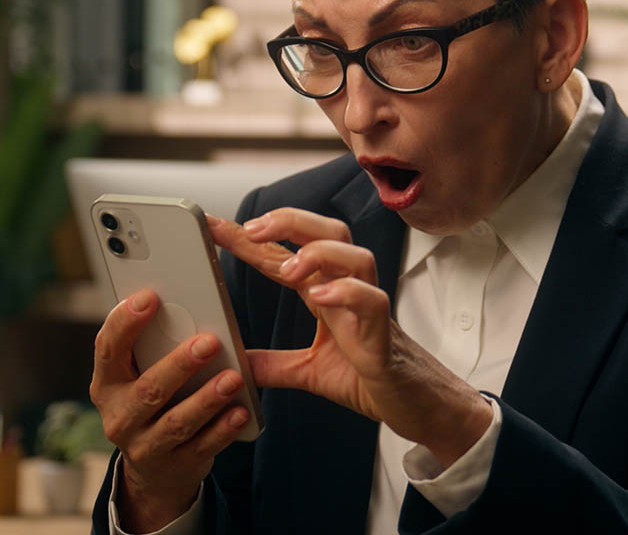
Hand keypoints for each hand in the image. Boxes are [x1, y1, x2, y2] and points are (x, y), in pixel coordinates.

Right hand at [89, 289, 251, 530]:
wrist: (154, 470)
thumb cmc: (152, 401)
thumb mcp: (139, 376)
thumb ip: (153, 346)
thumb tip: (187, 304)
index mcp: (107, 384)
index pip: (108, 350)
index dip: (125, 323)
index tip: (150, 297)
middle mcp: (120, 417)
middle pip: (149, 390)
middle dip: (180, 365)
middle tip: (210, 342)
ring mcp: (145, 446)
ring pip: (177, 422)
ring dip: (206, 399)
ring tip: (233, 378)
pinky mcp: (176, 466)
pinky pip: (202, 447)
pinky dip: (223, 429)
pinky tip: (240, 412)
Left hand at [208, 210, 492, 466]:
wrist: (413, 407)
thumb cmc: (369, 378)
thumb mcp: (307, 373)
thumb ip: (272, 364)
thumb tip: (231, 362)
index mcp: (327, 294)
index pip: (287, 253)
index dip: (252, 238)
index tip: (214, 226)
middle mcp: (348, 291)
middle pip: (329, 232)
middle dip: (290, 221)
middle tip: (250, 229)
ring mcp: (368, 308)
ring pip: (356, 256)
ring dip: (319, 253)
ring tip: (287, 269)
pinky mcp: (383, 335)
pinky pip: (371, 301)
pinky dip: (346, 292)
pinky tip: (320, 296)